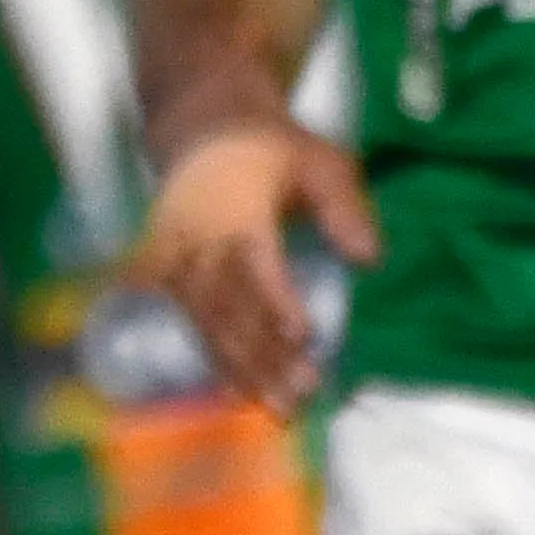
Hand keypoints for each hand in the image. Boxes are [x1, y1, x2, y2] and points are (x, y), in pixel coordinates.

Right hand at [133, 116, 369, 414]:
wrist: (199, 128)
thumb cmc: (271, 148)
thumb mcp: (321, 161)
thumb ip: (344, 206)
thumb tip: (368, 258)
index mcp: (234, 209)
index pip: (254, 262)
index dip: (275, 300)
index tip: (303, 336)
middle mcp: (196, 239)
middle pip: (228, 305)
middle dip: (263, 354)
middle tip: (300, 395)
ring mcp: (174, 259)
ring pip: (207, 321)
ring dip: (241, 367)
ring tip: (276, 406)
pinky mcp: (166, 274)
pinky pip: (190, 322)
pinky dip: (214, 357)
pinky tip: (238, 390)